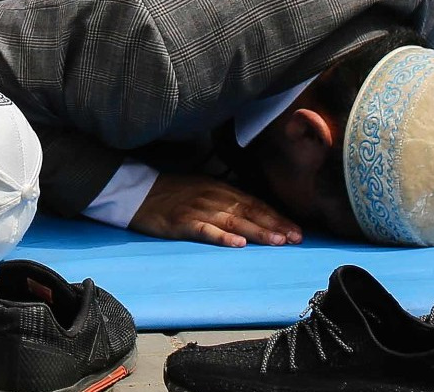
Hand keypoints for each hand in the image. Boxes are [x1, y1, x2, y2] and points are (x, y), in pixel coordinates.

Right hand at [127, 174, 298, 246]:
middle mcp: (213, 197)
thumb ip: (226, 199)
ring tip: (277, 241)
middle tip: (296, 238)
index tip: (296, 231)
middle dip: (275, 225)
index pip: (255, 203)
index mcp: (219, 188)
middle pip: (250, 212)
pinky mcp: (182, 222)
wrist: (137, 191)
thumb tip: (254, 213)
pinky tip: (237, 245)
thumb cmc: (171, 192)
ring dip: (257, 231)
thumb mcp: (202, 188)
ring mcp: (197, 209)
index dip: (276, 217)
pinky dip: (222, 237)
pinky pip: (205, 230)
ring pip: (233, 221)